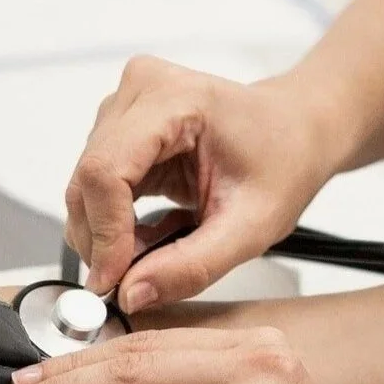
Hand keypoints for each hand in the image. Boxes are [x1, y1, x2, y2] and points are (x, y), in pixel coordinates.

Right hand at [65, 57, 344, 307]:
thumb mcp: (252, 227)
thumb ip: (192, 266)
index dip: (104, 234)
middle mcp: (141, 89)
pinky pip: (96, 184)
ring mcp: (126, 104)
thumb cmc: (285, 160)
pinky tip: (151, 233)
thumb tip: (132, 294)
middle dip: (103, 241)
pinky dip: (114, 222)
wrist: (297, 131)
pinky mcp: (120, 126)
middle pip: (87, 179)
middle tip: (134, 280)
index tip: (115, 282)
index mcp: (175, 98)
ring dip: (108, 233)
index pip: (106, 171)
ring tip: (158, 252)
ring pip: (85, 185)